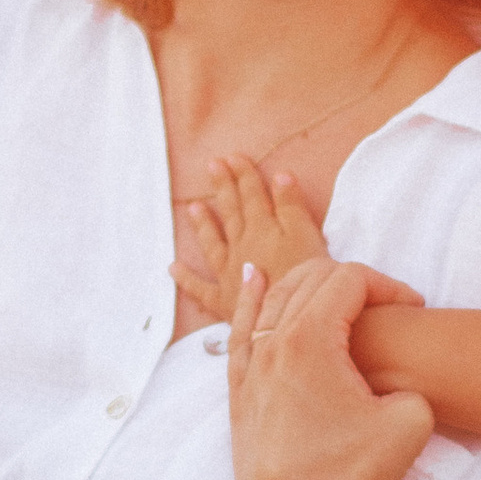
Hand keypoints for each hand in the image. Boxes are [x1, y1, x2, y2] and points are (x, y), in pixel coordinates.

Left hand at [171, 155, 333, 321]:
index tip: (235, 156)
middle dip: (223, 188)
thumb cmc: (306, 280)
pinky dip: (186, 278)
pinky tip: (172, 268)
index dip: (244, 174)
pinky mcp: (225, 302)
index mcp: (263, 229)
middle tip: (212, 165)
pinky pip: (201, 288)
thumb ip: (292, 207)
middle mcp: (241, 247)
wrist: (291, 323)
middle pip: (231, 213)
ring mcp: (229, 274)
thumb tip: (280, 176)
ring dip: (203, 225)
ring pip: (213, 244)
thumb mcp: (308, 238)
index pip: (252, 195)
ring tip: (193, 207)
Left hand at [227, 255, 435, 479]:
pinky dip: (249, 300)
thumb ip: (410, 383)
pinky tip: (254, 281)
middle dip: (353, 281)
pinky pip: (240, 331)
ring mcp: (250, 369)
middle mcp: (272, 345)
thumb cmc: (356, 476)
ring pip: (272, 300)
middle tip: (385, 302)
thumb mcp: (411, 418)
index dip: (389, 284)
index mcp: (311, 340)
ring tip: (328, 277)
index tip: (415, 307)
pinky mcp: (240, 395)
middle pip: (309, 280)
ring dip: (305, 282)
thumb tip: (395, 385)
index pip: (350, 279)